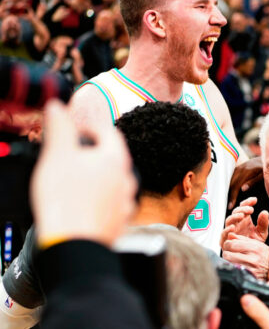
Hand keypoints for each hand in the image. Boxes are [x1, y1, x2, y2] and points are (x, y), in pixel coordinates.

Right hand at [31, 101, 136, 247]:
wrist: (74, 246)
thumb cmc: (66, 201)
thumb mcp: (57, 155)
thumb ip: (60, 127)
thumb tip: (58, 106)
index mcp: (116, 159)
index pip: (110, 132)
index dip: (93, 126)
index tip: (80, 128)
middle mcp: (127, 179)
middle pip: (113, 158)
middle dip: (95, 153)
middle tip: (77, 153)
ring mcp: (125, 203)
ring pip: (114, 183)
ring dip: (99, 178)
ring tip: (79, 181)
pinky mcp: (119, 224)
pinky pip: (111, 205)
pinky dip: (100, 200)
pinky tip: (85, 205)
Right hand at [220, 197, 268, 246]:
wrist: (251, 257)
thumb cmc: (255, 244)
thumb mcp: (262, 233)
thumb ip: (263, 223)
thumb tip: (265, 212)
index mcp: (244, 220)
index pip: (243, 207)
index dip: (248, 202)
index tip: (255, 200)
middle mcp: (236, 224)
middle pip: (236, 212)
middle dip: (242, 209)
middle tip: (250, 209)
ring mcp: (230, 231)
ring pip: (228, 220)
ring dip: (234, 217)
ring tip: (242, 215)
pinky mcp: (225, 241)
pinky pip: (223, 234)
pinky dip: (227, 230)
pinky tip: (233, 227)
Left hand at [222, 233, 268, 279]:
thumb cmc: (266, 256)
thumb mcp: (258, 244)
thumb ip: (243, 239)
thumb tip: (230, 235)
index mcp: (255, 248)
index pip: (232, 244)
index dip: (228, 243)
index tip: (229, 245)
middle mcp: (253, 258)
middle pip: (228, 254)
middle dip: (227, 252)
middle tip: (230, 252)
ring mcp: (250, 269)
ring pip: (229, 263)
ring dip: (228, 260)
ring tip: (233, 259)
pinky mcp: (247, 277)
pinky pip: (234, 271)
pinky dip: (233, 268)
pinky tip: (236, 266)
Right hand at [228, 157, 262, 209]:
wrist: (266, 158)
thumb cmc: (266, 169)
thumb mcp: (263, 175)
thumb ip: (253, 181)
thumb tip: (242, 189)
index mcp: (247, 172)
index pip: (236, 186)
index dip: (232, 196)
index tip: (230, 206)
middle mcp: (241, 169)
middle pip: (230, 183)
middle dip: (227, 195)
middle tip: (224, 206)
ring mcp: (238, 167)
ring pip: (229, 180)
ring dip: (226, 190)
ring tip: (224, 201)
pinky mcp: (238, 168)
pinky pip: (231, 177)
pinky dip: (228, 185)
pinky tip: (227, 192)